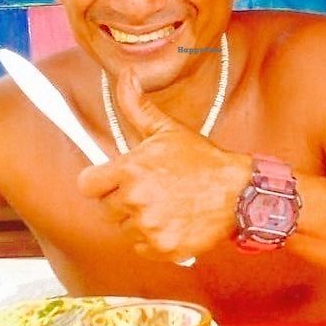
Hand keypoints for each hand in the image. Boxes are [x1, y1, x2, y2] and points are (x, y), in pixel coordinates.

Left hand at [77, 70, 250, 262]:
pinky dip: (153, 239)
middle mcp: (135, 200)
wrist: (238, 192)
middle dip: (123, 199)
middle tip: (152, 189)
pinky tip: (172, 221)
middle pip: (106, 207)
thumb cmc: (200, 159)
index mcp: (130, 170)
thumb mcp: (167, 129)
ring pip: (124, 228)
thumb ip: (136, 105)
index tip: (114, 179)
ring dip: (139, 219)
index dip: (99, 180)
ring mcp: (149, 227)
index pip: (87, 184)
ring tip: (165, 204)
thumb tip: (125, 75)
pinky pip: (141, 247)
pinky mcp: (163, 249)